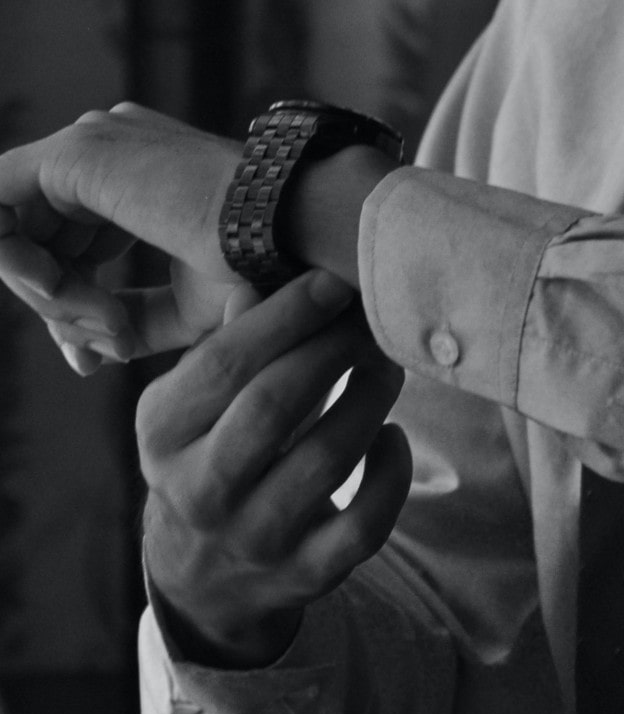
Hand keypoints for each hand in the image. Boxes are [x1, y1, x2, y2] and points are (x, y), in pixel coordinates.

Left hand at [0, 103, 247, 372]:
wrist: (298, 239)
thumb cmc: (267, 275)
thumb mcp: (190, 309)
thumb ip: (134, 319)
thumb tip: (87, 349)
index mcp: (145, 177)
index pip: (74, 241)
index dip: (73, 306)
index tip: (97, 360)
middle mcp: (115, 151)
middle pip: (41, 240)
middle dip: (59, 309)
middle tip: (101, 352)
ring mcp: (95, 144)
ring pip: (16, 230)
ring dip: (48, 297)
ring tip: (105, 325)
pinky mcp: (77, 155)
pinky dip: (16, 266)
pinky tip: (63, 296)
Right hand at [138, 270, 411, 667]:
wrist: (204, 578)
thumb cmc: (208, 460)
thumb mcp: (191, 408)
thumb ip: (226, 350)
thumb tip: (261, 280)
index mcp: (162, 434)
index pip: (225, 366)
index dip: (286, 319)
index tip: (332, 284)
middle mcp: (201, 489)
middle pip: (274, 407)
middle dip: (332, 351)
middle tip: (369, 320)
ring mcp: (256, 537)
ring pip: (326, 461)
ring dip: (368, 401)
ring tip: (387, 365)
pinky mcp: (308, 573)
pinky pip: (364, 524)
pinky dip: (391, 476)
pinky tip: (393, 436)